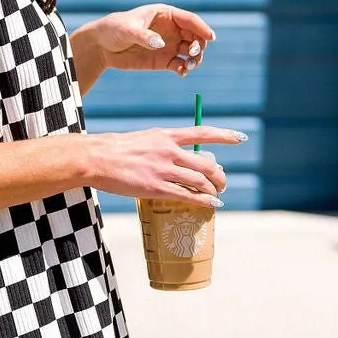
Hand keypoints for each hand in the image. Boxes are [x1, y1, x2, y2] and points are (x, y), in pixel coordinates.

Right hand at [88, 125, 247, 206]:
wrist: (97, 157)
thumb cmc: (117, 149)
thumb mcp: (146, 139)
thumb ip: (165, 147)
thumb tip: (182, 159)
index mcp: (167, 135)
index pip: (202, 133)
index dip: (225, 135)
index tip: (241, 138)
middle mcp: (169, 151)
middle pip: (207, 163)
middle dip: (219, 175)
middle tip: (222, 182)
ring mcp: (164, 169)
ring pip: (200, 181)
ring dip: (213, 190)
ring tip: (217, 196)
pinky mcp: (156, 187)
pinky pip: (187, 196)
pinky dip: (203, 201)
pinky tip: (211, 204)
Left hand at [89, 3, 215, 76]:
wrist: (102, 46)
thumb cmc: (113, 29)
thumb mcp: (127, 30)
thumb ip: (144, 36)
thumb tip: (160, 44)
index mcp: (166, 14)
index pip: (190, 20)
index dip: (202, 28)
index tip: (210, 37)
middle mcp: (172, 30)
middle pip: (195, 36)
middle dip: (199, 45)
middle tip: (192, 53)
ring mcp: (169, 45)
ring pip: (191, 52)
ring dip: (194, 59)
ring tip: (188, 65)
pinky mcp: (163, 60)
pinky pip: (180, 65)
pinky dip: (184, 69)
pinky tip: (181, 72)